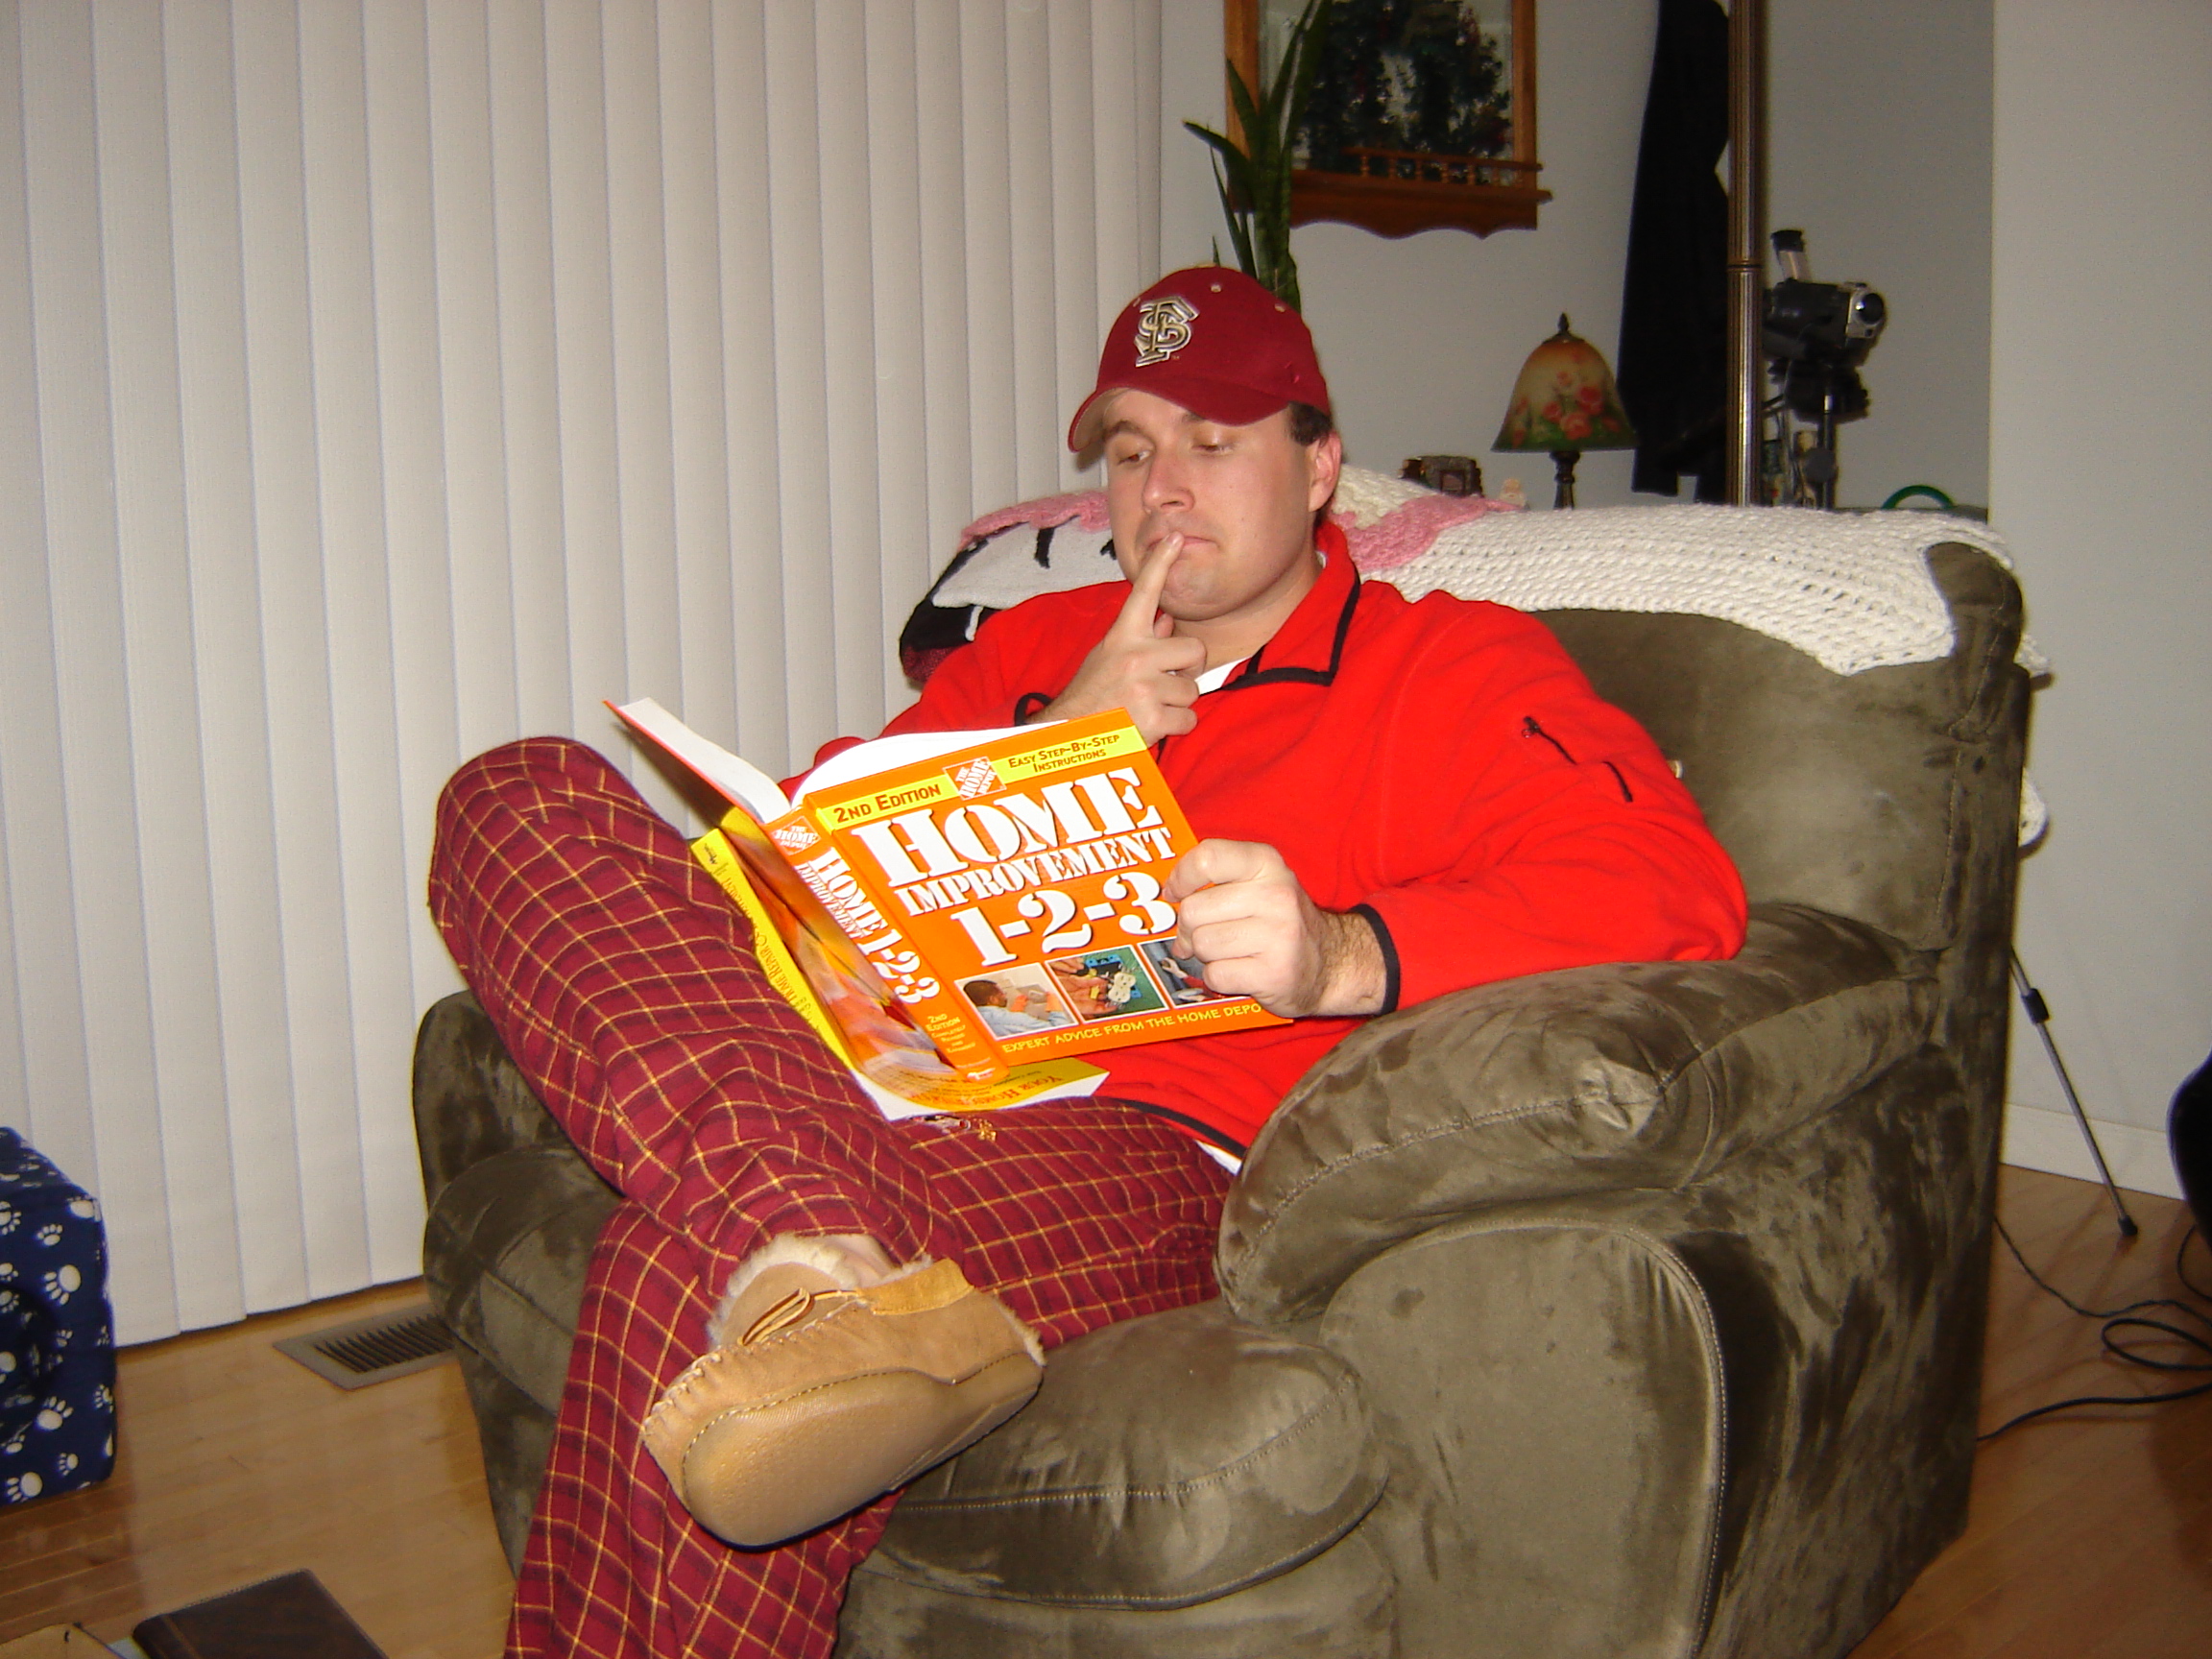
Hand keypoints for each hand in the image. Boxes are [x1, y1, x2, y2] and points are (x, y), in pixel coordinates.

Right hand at [1032, 534, 1205, 742]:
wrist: (1069, 736)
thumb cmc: (1091, 695)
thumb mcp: (1108, 658)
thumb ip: (1141, 641)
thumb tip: (1166, 621)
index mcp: (1122, 637)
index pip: (1145, 592)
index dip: (1161, 563)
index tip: (1175, 537)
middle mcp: (1135, 656)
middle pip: (1195, 650)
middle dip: (1187, 669)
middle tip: (1165, 682)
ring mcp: (1144, 687)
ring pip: (1192, 690)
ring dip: (1177, 702)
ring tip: (1149, 706)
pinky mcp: (1153, 718)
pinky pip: (1188, 719)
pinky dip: (1176, 726)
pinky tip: (1152, 725)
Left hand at [1162, 840, 1385, 1017]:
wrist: (1333, 963)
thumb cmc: (1280, 921)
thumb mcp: (1259, 882)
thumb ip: (1216, 878)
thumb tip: (1164, 894)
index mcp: (1266, 863)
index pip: (1207, 857)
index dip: (1180, 878)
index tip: (1173, 893)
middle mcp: (1275, 894)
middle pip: (1193, 910)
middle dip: (1189, 929)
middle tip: (1203, 935)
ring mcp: (1277, 935)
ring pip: (1202, 945)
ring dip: (1206, 954)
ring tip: (1230, 952)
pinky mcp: (1273, 972)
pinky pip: (1216, 974)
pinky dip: (1220, 977)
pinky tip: (1241, 971)